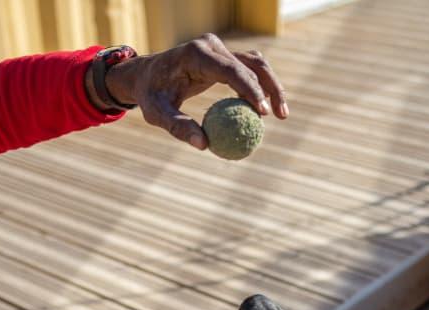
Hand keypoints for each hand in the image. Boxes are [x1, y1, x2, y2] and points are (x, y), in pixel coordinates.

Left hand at [104, 34, 287, 148]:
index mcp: (196, 54)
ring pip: (256, 64)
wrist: (147, 75)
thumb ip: (178, 127)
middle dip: (269, 90)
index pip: (231, 69)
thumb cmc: (151, 95)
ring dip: (272, 87)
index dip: (250, 89)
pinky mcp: (224, 56)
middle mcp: (211, 46)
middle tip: (280, 116)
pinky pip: (249, 70)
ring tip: (281, 115)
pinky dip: (260, 88)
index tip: (262, 112)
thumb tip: (204, 145)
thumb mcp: (157, 113)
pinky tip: (265, 111)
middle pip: (251, 64)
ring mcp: (220, 48)